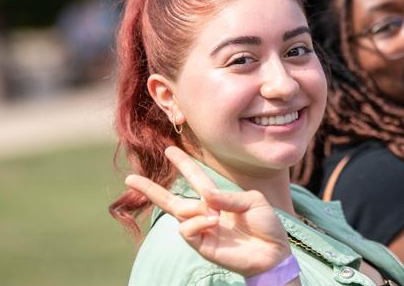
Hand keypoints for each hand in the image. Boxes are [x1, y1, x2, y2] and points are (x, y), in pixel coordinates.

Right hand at [125, 146, 290, 277]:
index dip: (183, 164)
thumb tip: (205, 195)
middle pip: (172, 199)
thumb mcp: (253, 201)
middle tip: (130, 178)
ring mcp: (202, 229)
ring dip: (194, 208)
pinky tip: (213, 221)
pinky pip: (186, 229)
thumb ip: (228, 196)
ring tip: (217, 216)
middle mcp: (206, 212)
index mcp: (218, 198)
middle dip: (150, 189)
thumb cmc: (266, 225)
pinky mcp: (201, 244)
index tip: (169, 150)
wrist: (273, 252)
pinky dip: (197, 222)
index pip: (196, 178)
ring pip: (178, 212)